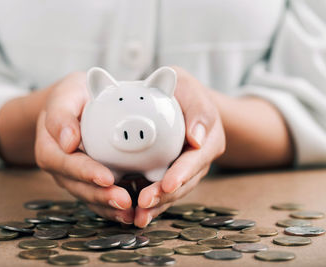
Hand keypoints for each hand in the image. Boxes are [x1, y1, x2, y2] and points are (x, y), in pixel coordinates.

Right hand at [35, 72, 133, 223]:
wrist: (73, 105)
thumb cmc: (71, 97)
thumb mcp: (64, 95)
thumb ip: (61, 115)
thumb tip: (68, 141)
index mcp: (50, 148)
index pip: (67, 163)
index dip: (86, 172)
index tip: (107, 177)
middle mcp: (60, 168)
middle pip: (78, 186)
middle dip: (101, 196)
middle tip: (124, 201)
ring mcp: (74, 177)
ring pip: (89, 197)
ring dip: (109, 206)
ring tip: (129, 212)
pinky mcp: (87, 181)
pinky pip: (98, 198)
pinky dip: (112, 207)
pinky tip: (130, 212)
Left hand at [134, 66, 225, 226]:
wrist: (179, 103)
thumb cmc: (182, 92)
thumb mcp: (188, 87)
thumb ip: (197, 108)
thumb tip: (198, 139)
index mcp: (209, 140)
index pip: (195, 160)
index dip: (182, 173)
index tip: (167, 183)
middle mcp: (198, 160)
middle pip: (184, 183)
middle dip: (165, 196)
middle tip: (144, 203)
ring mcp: (185, 171)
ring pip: (173, 192)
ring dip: (156, 206)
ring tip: (138, 216)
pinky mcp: (170, 175)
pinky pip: (161, 191)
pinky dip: (150, 203)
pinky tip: (134, 213)